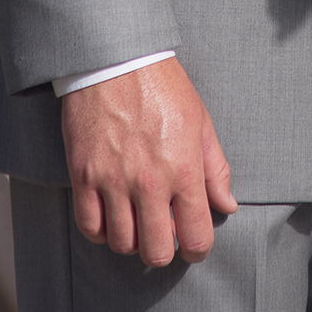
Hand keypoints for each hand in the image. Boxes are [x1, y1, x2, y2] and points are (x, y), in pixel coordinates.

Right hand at [60, 56, 236, 264]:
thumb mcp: (200, 121)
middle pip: (156, 252)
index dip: (198, 248)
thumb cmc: (162, 86)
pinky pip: (89, 227)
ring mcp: (113, 181)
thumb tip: (227, 205)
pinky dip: (101, 231)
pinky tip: (111, 216)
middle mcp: (149, 182)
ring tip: (137, 221)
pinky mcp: (84, 176)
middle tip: (163, 233)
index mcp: (183, 169)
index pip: (196, 236)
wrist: (115, 59)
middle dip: (164, 250)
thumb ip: (215, 169)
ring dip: (132, 240)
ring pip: (122, 244)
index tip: (193, 243)